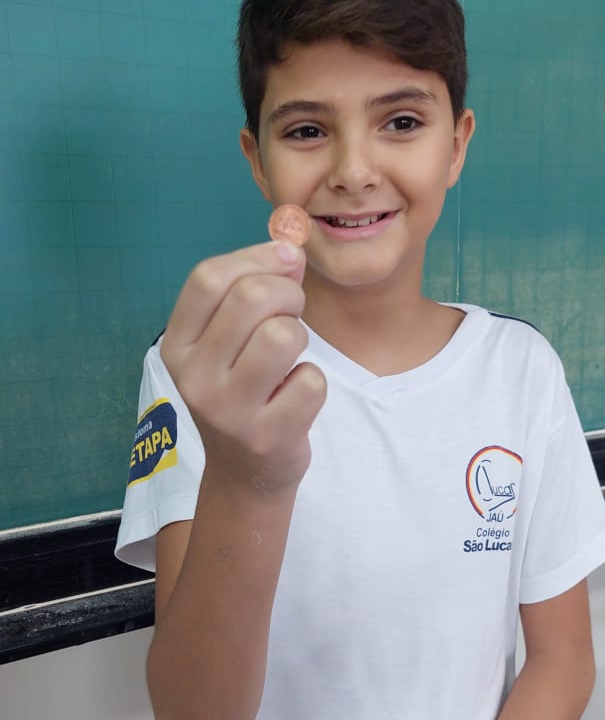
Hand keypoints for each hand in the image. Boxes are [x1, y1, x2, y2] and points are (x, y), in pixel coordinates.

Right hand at [160, 241, 326, 494]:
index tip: (286, 259)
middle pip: (251, 298)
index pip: (209, 277)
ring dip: (301, 338)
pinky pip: (311, 381)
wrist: (244, 472)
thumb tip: (290, 247)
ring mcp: (227, 410)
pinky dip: (313, 383)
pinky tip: (294, 397)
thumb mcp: (228, 341)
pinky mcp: (266, 436)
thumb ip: (252, 289)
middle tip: (293, 314)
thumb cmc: (241, 390)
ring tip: (289, 359)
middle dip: (288, 293)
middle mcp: (193, 376)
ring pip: (284, 336)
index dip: (256, 257)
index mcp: (177, 345)